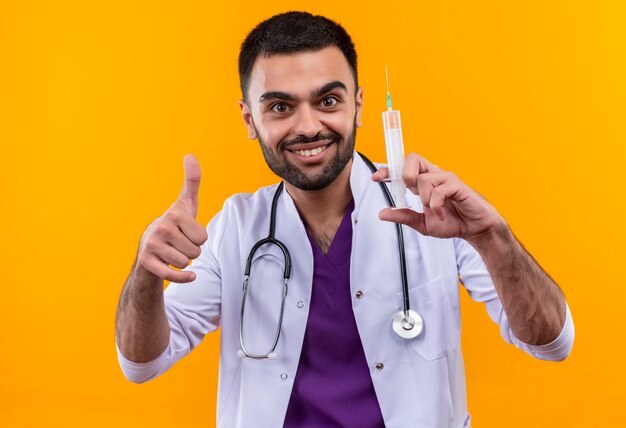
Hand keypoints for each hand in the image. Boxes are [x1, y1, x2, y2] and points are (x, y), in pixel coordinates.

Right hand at [137, 154, 208, 282]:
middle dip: (191, 251)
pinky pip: (174, 275)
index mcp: (174, 214)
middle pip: (196, 251)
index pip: (203, 237)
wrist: (149, 250)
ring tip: (172, 253)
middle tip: (178, 245)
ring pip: (186, 263)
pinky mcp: (147, 262)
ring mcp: (152, 245)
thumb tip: (190, 155)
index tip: (185, 233)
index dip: (197, 238)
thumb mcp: (185, 204)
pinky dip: (183, 278)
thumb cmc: (173, 225)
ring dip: (183, 263)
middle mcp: (161, 228)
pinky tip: (188, 275)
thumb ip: (192, 181)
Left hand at [371, 153, 503, 241]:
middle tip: (410, 193)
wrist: (475, 229)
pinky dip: (436, 206)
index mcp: (425, 182)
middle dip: (405, 175)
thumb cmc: (452, 222)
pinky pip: (438, 191)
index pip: (404, 167)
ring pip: (423, 179)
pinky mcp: (458, 186)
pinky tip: (442, 214)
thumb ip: (404, 216)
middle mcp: (435, 175)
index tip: (376, 178)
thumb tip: (382, 213)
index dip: (388, 169)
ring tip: (435, 212)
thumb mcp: (422, 223)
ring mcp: (447, 178)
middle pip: (413, 159)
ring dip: (424, 200)